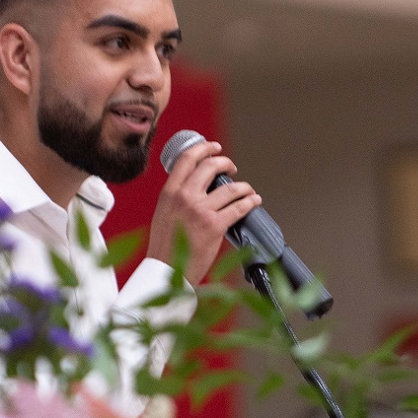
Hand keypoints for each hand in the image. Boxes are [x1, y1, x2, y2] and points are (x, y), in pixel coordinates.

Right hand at [146, 139, 261, 284]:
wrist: (165, 270)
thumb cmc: (164, 246)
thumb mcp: (163, 213)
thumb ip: (176, 197)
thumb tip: (193, 186)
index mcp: (169, 192)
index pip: (187, 159)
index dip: (204, 148)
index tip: (214, 147)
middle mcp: (185, 197)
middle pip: (210, 167)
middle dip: (226, 163)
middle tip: (231, 168)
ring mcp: (200, 210)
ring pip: (230, 188)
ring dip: (243, 186)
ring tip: (247, 189)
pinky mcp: (215, 225)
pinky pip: (239, 207)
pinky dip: (250, 201)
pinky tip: (254, 201)